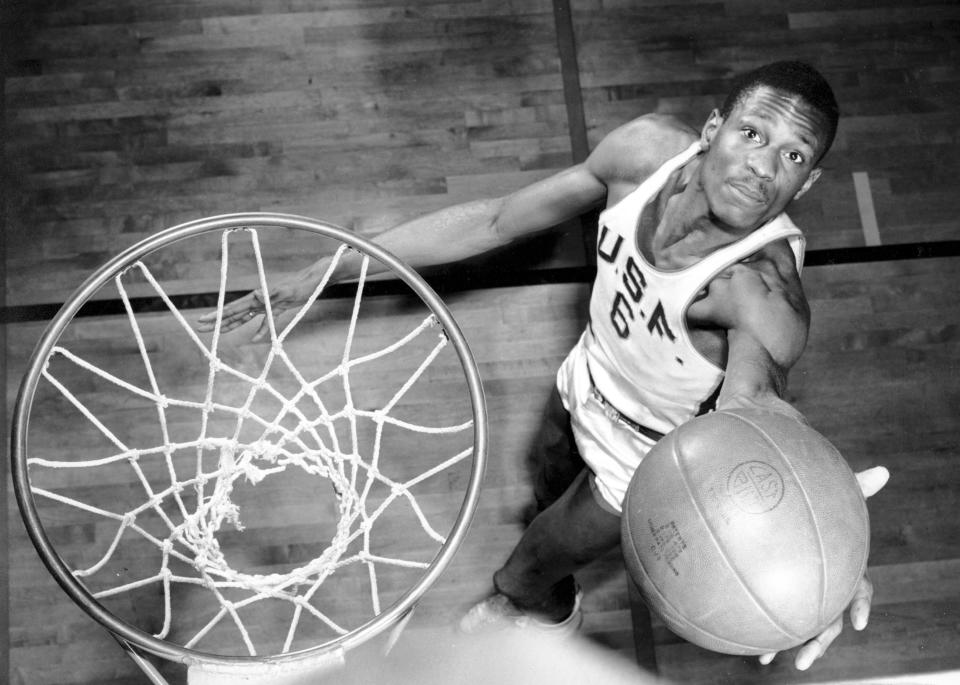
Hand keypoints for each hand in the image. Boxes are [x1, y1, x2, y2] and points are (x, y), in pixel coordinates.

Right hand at [195, 262, 329, 341]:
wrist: (313, 281)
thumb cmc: (300, 285)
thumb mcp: (287, 290)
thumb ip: (272, 293)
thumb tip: (255, 295)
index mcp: (257, 298)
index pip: (233, 308)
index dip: (218, 315)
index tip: (203, 321)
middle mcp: (258, 301)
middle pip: (233, 314)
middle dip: (217, 321)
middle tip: (200, 329)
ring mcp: (267, 305)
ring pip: (245, 318)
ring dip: (231, 325)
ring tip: (218, 332)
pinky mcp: (277, 309)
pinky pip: (265, 322)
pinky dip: (259, 330)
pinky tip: (254, 338)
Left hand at [759, 466, 889, 669]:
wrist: (784, 505)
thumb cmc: (818, 502)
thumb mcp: (834, 494)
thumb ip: (854, 486)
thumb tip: (883, 470)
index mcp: (845, 568)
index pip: (860, 590)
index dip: (859, 607)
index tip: (858, 623)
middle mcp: (827, 586)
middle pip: (829, 620)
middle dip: (819, 641)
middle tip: (806, 658)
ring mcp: (804, 593)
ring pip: (801, 626)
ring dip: (787, 645)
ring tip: (768, 660)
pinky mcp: (779, 594)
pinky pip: (772, 616)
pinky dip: (760, 632)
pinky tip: (745, 644)